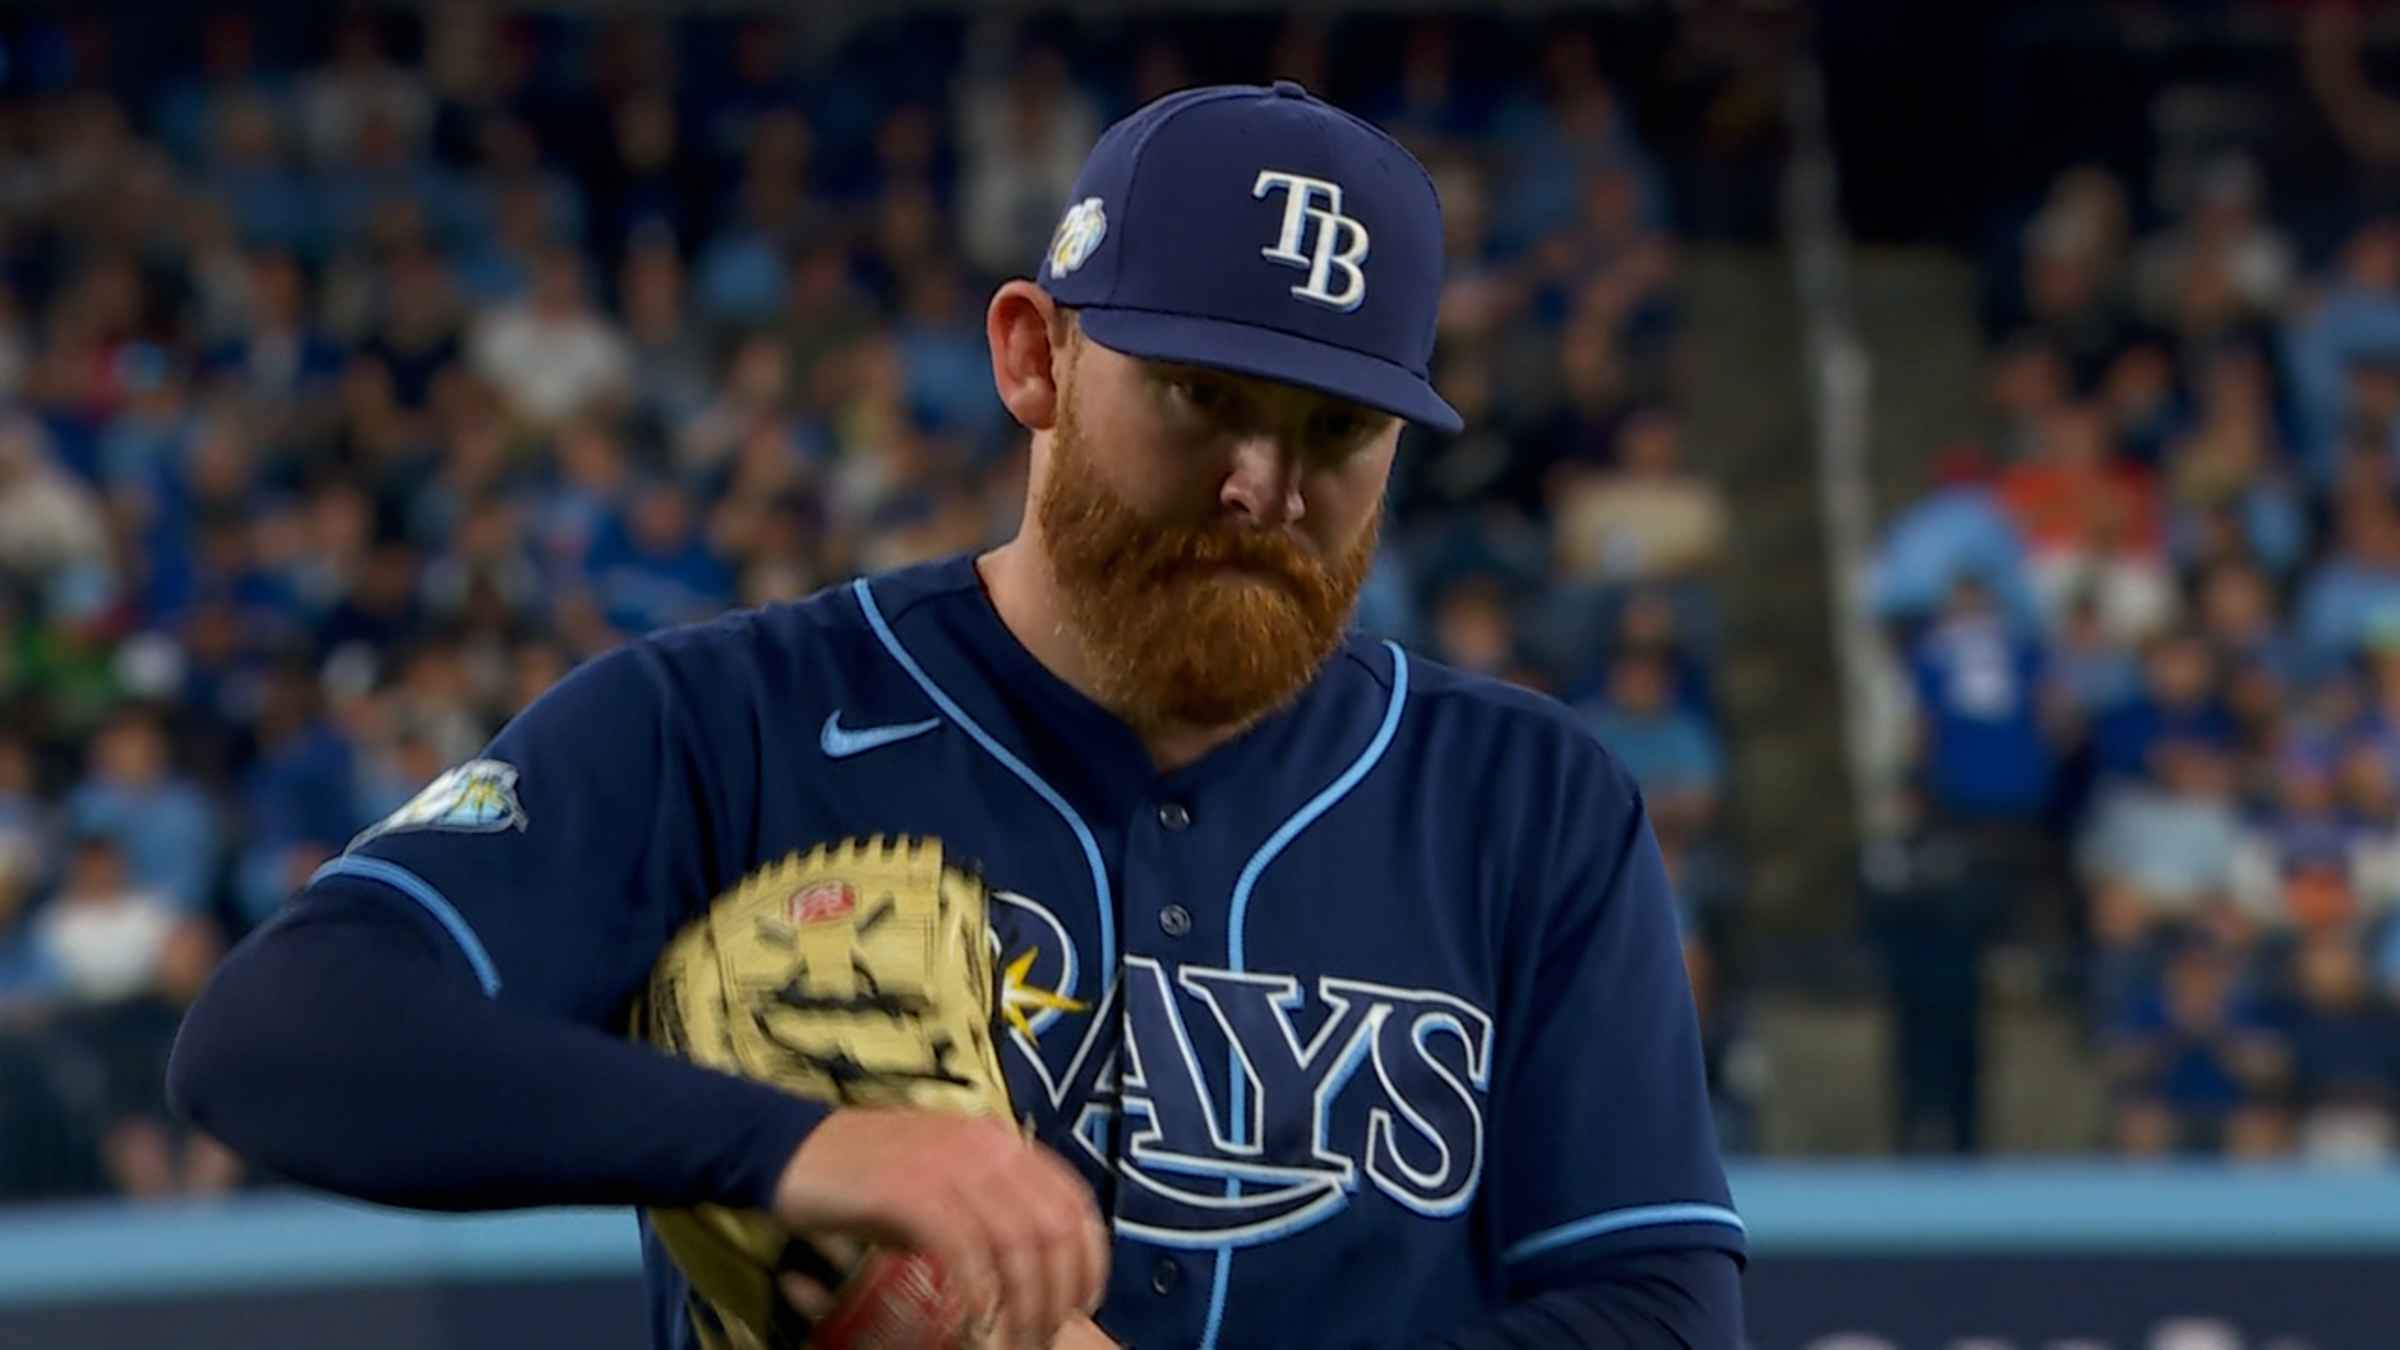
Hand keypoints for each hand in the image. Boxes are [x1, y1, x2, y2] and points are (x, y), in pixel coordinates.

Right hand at [773, 1109, 1108, 1348]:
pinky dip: (977, 1293)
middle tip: (1043, 1335)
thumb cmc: (866, 1175)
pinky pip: (965, 1249)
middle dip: (1057, 1292)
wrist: (789, 1148)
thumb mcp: (941, 1183)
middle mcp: (986, 1146)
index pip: (1073, 1200)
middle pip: (1053, 1227)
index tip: (1081, 1303)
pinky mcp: (912, 1189)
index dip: (1089, 1258)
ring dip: (1021, 1304)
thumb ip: (986, 1210)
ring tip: (1012, 1342)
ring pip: (1016, 1243)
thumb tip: (1026, 1268)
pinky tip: (975, 1323)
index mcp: (1000, 1141)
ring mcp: (949, 1164)